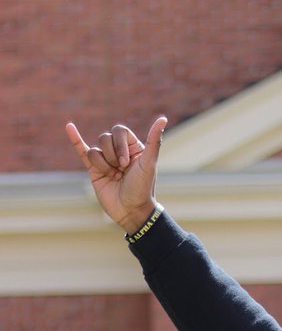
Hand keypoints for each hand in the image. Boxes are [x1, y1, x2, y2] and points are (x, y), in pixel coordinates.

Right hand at [65, 117, 166, 234]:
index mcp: (133, 147)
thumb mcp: (149, 163)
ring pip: (95, 150)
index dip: (119, 144)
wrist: (131, 211)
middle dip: (111, 155)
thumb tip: (163, 118)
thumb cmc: (142, 188)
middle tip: (121, 171)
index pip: (119, 131)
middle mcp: (119, 151)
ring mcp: (106, 160)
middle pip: (105, 138)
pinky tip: (69, 127)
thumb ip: (154, 141)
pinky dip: (75, 140)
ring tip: (114, 177)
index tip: (126, 162)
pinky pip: (83, 151)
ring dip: (103, 165)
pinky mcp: (94, 170)